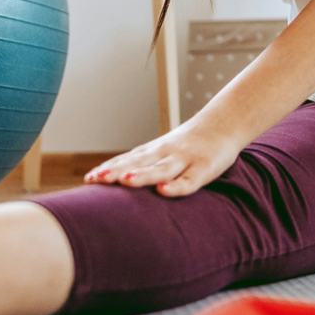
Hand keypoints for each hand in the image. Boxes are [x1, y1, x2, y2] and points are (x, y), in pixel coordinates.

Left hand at [88, 117, 246, 197]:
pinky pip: (189, 180)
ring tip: (125, 180)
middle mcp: (165, 153)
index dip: (108, 168)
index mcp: (154, 151)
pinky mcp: (204, 169)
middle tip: (96, 180)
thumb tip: (119, 181)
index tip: (88, 180)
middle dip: (116, 172)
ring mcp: (185, 160)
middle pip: (138, 163)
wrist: (225, 123)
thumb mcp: (166, 151)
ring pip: (161, 169)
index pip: (127, 159)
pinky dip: (176, 186)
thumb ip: (146, 164)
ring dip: (142, 175)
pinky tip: (163, 190)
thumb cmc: (191, 143)